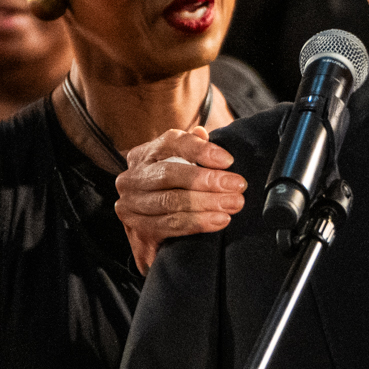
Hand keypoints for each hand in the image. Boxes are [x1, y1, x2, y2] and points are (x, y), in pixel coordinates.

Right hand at [114, 126, 244, 273]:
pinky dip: (197, 222)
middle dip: (208, 180)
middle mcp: (131, 178)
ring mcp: (130, 205)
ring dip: (207, 203)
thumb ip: (192, 152)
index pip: (172, 142)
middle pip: (169, 174)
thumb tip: (202, 132)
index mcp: (144, 155)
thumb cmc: (173, 193)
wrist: (147, 236)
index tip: (228, 160)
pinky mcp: (137, 230)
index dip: (201, 149)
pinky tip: (220, 220)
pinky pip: (170, 225)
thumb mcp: (180, 168)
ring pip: (171, 201)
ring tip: (234, 204)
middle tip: (238, 186)